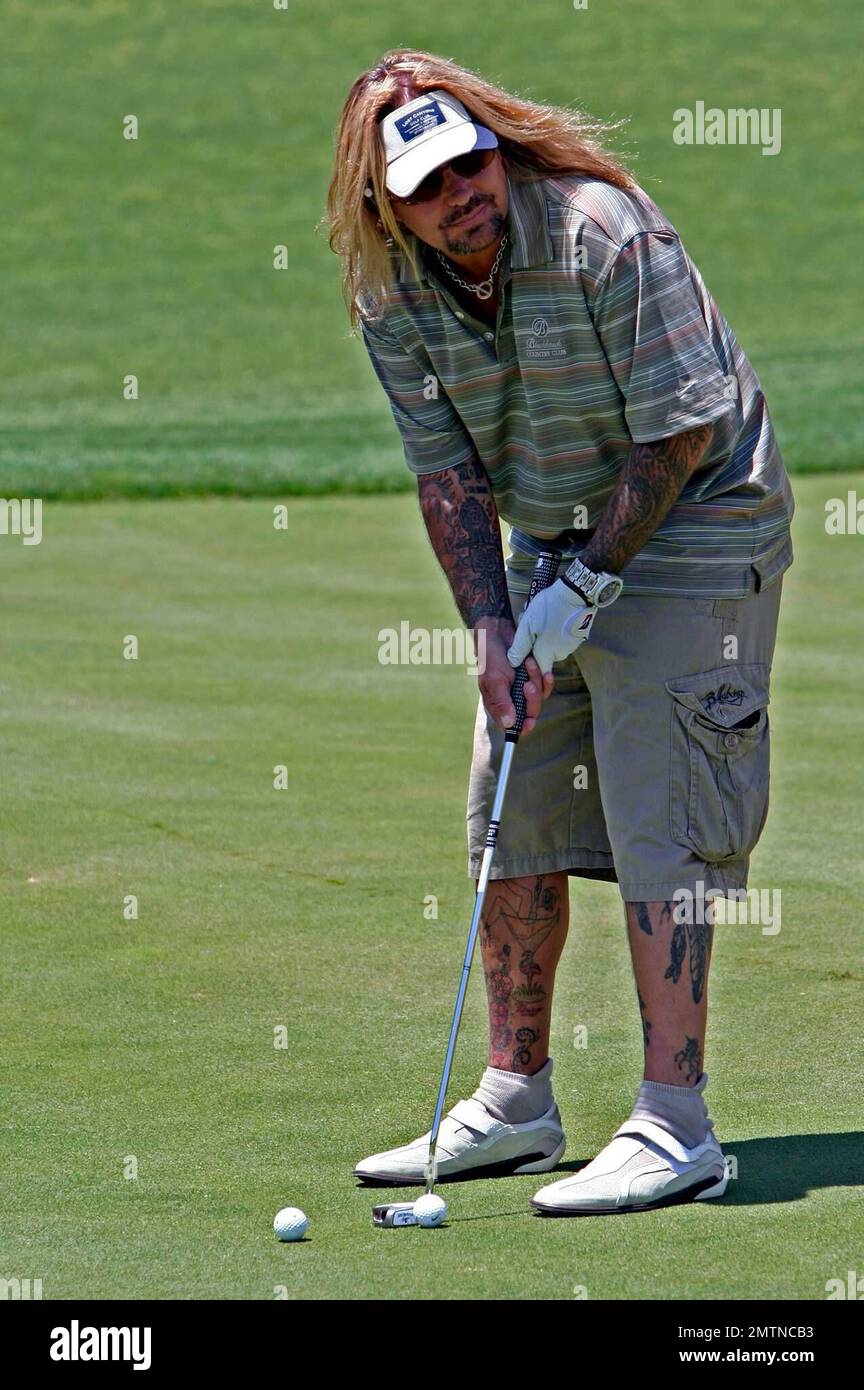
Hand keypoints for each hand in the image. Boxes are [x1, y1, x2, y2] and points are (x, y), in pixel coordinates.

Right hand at [475, 617, 553, 734]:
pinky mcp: (533, 678)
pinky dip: (545, 678)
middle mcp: (512, 699)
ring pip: (539, 698)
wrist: (498, 632)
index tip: (530, 722)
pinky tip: (542, 669)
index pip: (512, 725)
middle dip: (532, 699)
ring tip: (528, 665)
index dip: (523, 727)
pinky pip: (545, 685)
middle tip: (527, 684)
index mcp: (498, 704)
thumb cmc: (491, 656)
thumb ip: (502, 702)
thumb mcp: (495, 680)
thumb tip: (509, 724)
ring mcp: (523, 689)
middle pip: (530, 713)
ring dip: (536, 681)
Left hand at [506, 578, 596, 674]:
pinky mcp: (577, 636)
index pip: (538, 671)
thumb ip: (519, 647)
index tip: (525, 652)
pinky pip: (561, 637)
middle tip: (528, 623)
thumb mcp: (527, 626)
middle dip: (533, 641)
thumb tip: (513, 662)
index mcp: (548, 654)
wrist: (575, 593)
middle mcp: (561, 654)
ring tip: (538, 616)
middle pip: (543, 654)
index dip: (530, 665)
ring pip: (551, 644)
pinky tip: (550, 615)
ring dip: (542, 633)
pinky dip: (554, 629)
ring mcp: (571, 645)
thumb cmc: (550, 608)